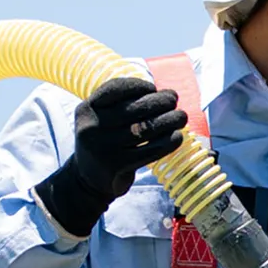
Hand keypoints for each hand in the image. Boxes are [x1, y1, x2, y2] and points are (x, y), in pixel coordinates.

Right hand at [33, 76, 190, 235]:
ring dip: (169, 120)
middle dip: (158, 101)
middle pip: (132, 108)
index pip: (113, 89)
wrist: (86, 181)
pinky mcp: (116, 166)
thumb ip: (120, 105)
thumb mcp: (99, 120)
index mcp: (86, 110)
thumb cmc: (103, 143)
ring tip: (181, 117)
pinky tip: (177, 137)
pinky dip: (167, 142)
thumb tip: (159, 93)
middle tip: (173, 98)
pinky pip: (149, 150)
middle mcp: (91, 127)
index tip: (153, 87)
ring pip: (144, 129)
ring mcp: (102, 148)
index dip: (137, 85)